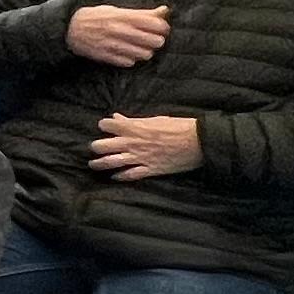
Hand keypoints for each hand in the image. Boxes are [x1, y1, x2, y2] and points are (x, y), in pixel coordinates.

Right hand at [65, 5, 172, 67]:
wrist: (69, 29)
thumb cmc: (95, 17)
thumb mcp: (116, 10)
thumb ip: (141, 13)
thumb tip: (164, 11)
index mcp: (123, 16)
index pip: (156, 24)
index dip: (163, 27)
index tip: (160, 28)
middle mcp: (120, 30)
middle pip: (155, 41)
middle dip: (157, 40)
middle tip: (152, 39)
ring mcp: (114, 45)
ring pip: (145, 54)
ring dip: (145, 51)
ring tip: (139, 47)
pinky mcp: (107, 56)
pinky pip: (130, 62)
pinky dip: (132, 59)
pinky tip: (127, 53)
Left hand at [89, 113, 204, 180]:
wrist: (199, 141)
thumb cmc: (180, 127)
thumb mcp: (156, 119)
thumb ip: (133, 121)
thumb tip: (116, 117)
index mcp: (134, 127)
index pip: (106, 125)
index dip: (104, 126)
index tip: (105, 128)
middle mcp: (132, 143)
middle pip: (102, 146)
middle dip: (96, 147)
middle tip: (96, 148)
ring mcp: (139, 157)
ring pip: (111, 162)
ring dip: (99, 164)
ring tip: (93, 164)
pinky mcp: (149, 170)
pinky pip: (129, 175)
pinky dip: (120, 177)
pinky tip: (114, 177)